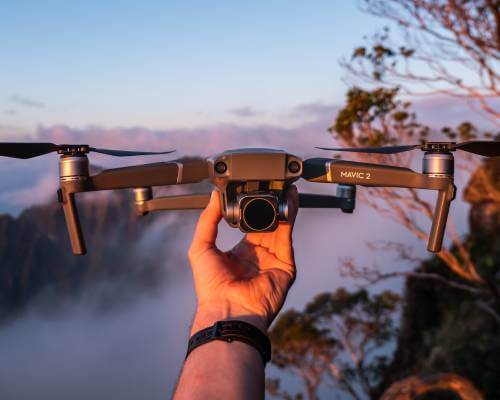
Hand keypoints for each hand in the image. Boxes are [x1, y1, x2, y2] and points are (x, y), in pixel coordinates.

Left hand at [188, 187, 298, 333]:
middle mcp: (259, 256)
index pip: (252, 226)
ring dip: (284, 208)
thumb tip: (214, 196)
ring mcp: (273, 261)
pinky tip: (289, 203)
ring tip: (285, 189)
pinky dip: (289, 220)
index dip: (255, 210)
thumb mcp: (201, 247)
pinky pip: (287, 239)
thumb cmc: (211, 286)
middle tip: (274, 187)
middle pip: (269, 225)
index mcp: (241, 253)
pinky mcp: (285, 266)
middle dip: (272, 207)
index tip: (255, 193)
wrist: (227, 309)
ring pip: (281, 229)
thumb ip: (207, 220)